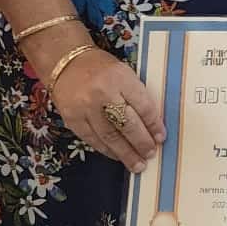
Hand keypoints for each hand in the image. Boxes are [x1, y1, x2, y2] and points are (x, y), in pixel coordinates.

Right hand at [48, 47, 165, 171]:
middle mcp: (103, 93)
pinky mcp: (72, 120)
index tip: (161, 137)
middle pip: (127, 124)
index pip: (143, 106)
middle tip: (150, 154)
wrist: (65, 61)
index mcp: (120, 78)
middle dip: (141, 143)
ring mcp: (85, 108)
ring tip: (137, 164)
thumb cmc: (100, 67)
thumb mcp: (124, 73)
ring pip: (110, 136)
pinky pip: (93, 140)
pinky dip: (107, 150)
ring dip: (125, 153)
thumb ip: (136, 95)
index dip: (154, 125)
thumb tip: (151, 124)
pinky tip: (117, 155)